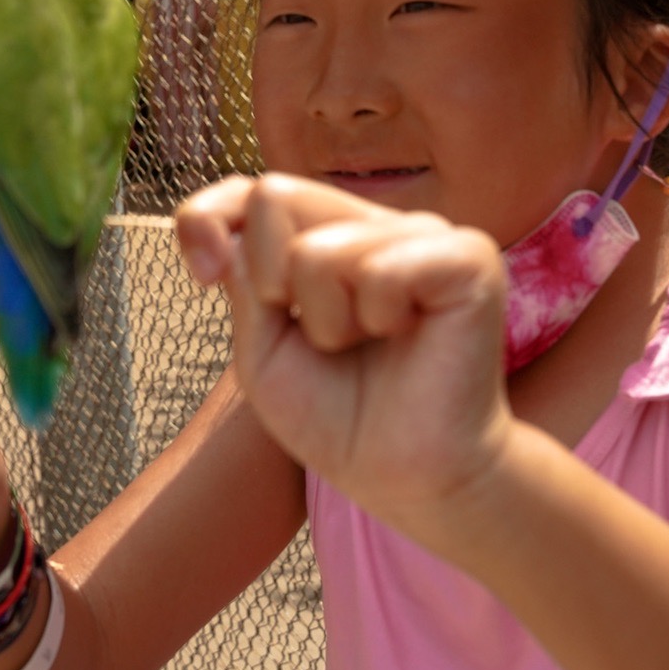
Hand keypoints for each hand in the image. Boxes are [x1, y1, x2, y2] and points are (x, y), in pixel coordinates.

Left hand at [175, 174, 512, 533]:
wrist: (408, 481)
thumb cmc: (340, 419)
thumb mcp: (262, 350)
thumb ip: (244, 280)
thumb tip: (234, 230)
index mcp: (329, 236)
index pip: (251, 188)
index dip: (206, 215)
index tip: (202, 273)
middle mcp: (376, 224)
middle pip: (275, 196)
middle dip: (271, 283)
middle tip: (319, 338)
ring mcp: (424, 234)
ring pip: (318, 248)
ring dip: (325, 322)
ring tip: (365, 345)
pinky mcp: (467, 258)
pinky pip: (381, 269)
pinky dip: (375, 315)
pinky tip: (403, 334)